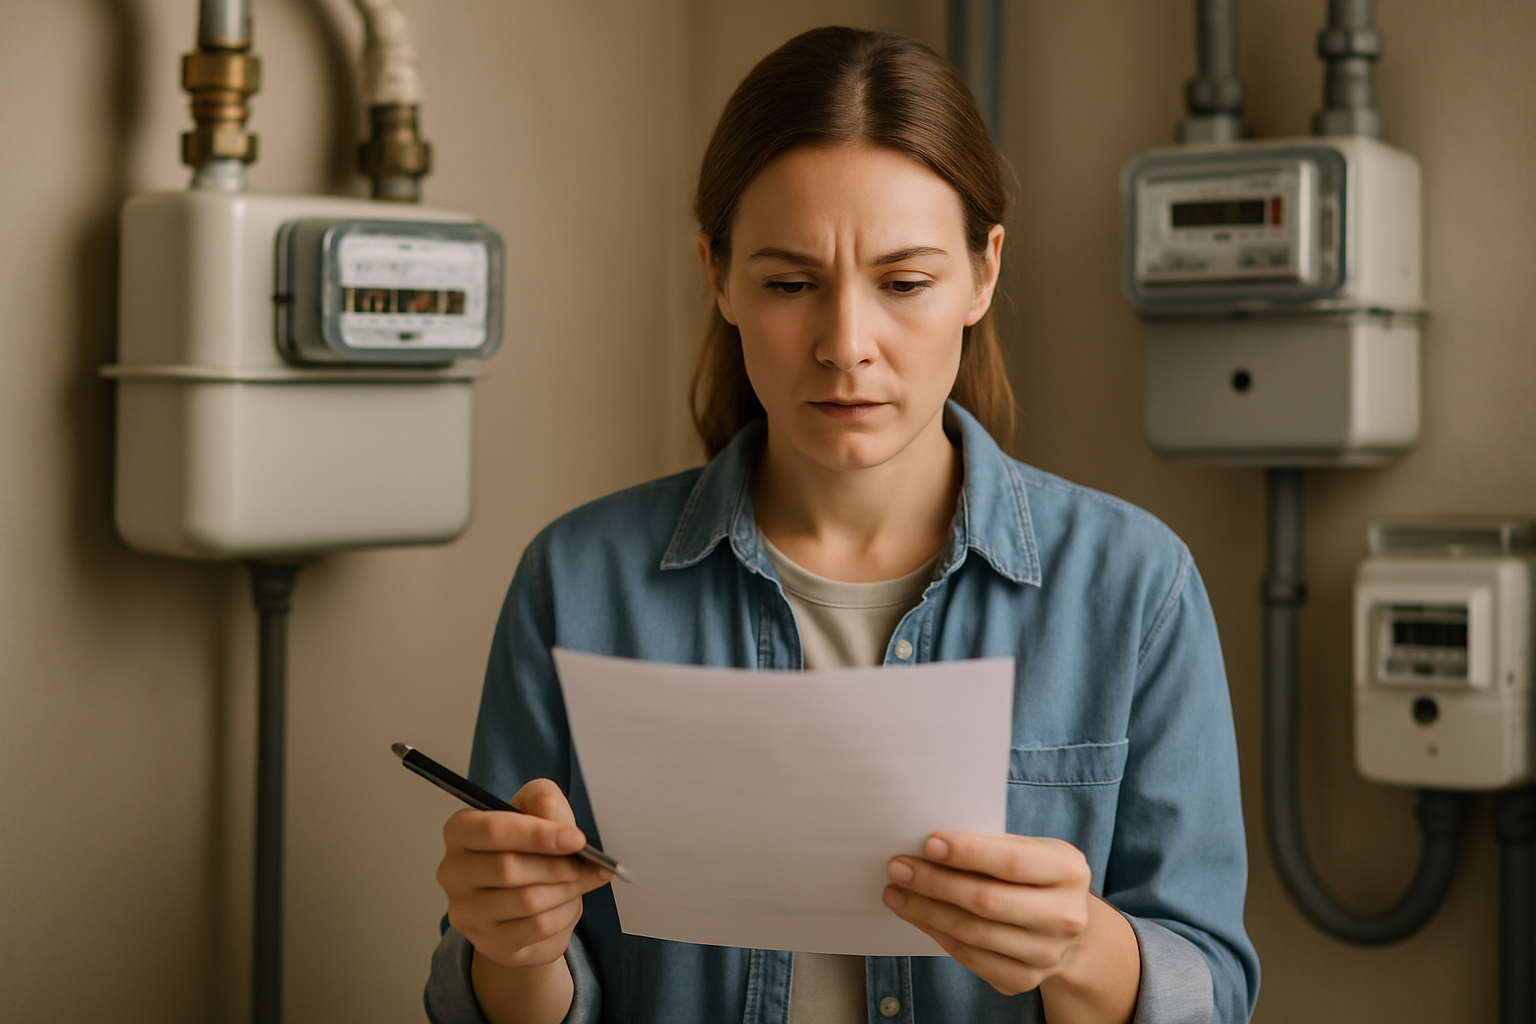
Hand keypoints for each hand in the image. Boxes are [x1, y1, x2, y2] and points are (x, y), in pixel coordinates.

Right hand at [436, 778, 612, 969]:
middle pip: (509, 869)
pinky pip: (537, 928)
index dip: (538, 835)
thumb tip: (565, 833)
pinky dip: (564, 914)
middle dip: (558, 866)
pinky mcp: (489, 942)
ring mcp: (467, 912)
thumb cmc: (525, 845)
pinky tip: (567, 904)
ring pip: (527, 902)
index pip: (492, 831)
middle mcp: (453, 873)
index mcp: (460, 831)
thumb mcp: (535, 807)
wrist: (521, 896)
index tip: (576, 839)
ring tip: (577, 882)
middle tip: (584, 864)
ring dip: (565, 890)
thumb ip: (546, 804)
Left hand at [882, 832, 1097, 996]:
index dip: (968, 853)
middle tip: (898, 868)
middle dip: (935, 883)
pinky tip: (917, 916)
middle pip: (987, 901)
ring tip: (896, 892)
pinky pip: (970, 958)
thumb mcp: (1030, 849)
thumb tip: (930, 846)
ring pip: (973, 933)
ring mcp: (1046, 954)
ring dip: (926, 912)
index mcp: (1068, 871)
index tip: (928, 843)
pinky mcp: (1024, 979)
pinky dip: (937, 934)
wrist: (1066, 925)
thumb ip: (992, 844)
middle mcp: (1064, 917)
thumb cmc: (1035, 875)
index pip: (1012, 863)